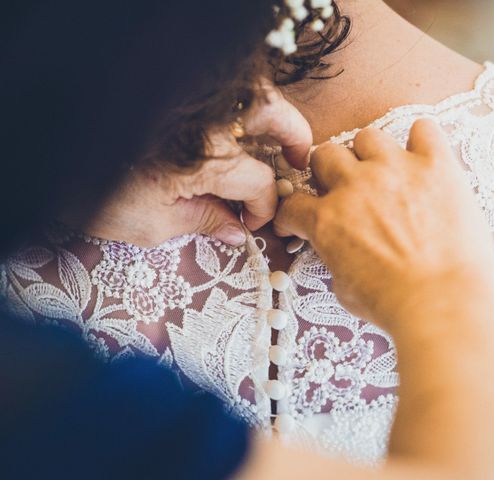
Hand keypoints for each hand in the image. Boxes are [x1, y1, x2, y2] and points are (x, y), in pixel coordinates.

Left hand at [80, 80, 311, 246]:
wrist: (53, 153)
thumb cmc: (94, 190)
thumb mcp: (151, 223)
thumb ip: (202, 222)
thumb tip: (236, 231)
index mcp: (208, 157)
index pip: (260, 181)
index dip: (264, 207)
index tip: (254, 223)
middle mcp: (212, 120)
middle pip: (276, 115)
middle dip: (296, 137)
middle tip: (299, 160)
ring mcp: (199, 103)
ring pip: (255, 94)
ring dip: (274, 116)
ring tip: (276, 141)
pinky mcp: (182, 97)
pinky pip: (226, 98)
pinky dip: (242, 112)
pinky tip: (239, 132)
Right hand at [275, 120, 493, 325]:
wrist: (443, 303)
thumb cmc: (396, 305)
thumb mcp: (345, 290)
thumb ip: (336, 259)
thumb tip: (341, 251)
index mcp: (327, 221)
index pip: (293, 204)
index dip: (293, 213)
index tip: (299, 219)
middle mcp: (355, 186)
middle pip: (325, 155)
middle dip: (329, 173)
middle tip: (344, 190)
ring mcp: (395, 170)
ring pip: (368, 136)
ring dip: (370, 154)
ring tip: (385, 173)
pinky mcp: (435, 166)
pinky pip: (424, 130)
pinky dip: (422, 141)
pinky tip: (424, 159)